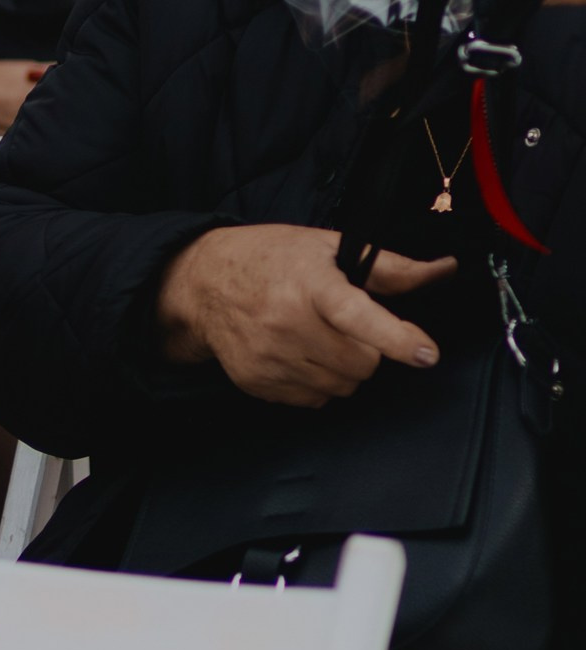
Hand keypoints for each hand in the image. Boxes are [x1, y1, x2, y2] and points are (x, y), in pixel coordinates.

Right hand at [156, 223, 451, 406]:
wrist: (204, 283)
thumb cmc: (271, 259)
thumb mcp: (328, 249)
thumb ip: (390, 267)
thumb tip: (445, 269)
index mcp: (309, 283)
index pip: (359, 317)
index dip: (397, 339)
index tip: (427, 354)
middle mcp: (286, 322)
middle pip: (361, 363)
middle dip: (368, 351)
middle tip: (348, 329)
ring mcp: (269, 356)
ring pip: (342, 386)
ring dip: (344, 370)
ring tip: (320, 340)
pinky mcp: (256, 381)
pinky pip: (314, 400)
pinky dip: (318, 382)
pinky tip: (299, 355)